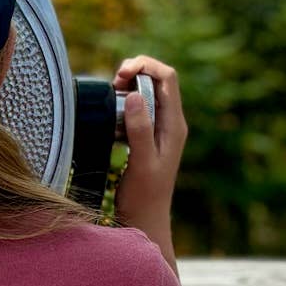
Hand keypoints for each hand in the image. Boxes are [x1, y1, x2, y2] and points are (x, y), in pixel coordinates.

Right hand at [112, 52, 186, 253]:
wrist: (146, 220)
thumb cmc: (144, 196)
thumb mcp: (141, 162)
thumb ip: (140, 130)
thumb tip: (135, 95)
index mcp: (174, 125)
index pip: (167, 78)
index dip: (146, 66)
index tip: (121, 73)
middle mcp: (171, 123)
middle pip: (158, 81)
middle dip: (136, 72)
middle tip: (113, 83)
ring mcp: (160, 129)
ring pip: (148, 93)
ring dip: (129, 86)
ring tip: (111, 94)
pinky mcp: (148, 137)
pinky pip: (139, 109)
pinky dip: (124, 103)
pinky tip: (111, 113)